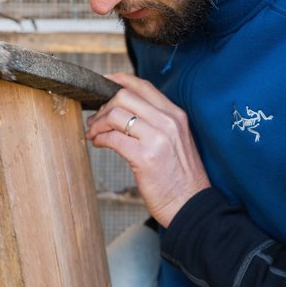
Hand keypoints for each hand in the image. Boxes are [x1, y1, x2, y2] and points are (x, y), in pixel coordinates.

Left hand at [85, 73, 210, 226]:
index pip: (144, 86)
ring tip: (94, 133)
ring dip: (98, 123)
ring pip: (115, 114)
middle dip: (104, 106)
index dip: (120, 81)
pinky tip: (99, 144)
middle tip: (96, 119)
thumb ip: (158, 123)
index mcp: (176, 115)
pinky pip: (113, 138)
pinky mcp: (144, 157)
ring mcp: (157, 138)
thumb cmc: (181, 178)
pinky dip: (100, 139)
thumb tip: (127, 112)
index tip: (105, 83)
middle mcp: (168, 122)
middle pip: (125, 96)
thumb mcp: (177, 141)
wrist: (191, 205)